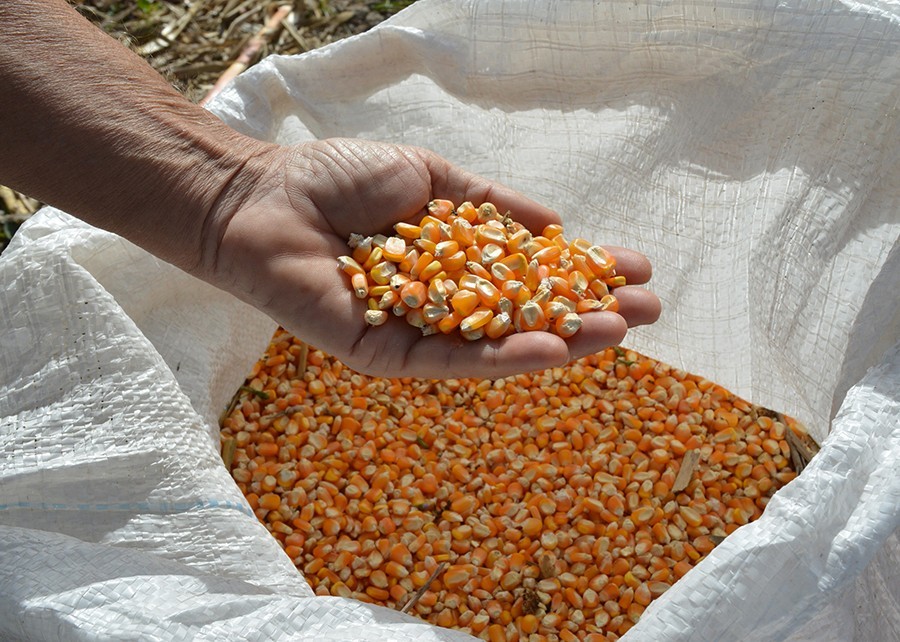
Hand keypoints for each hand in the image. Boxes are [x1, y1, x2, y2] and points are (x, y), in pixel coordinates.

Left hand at [204, 138, 660, 378]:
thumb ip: (491, 204)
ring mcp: (415, 332)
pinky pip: (449, 359)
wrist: (265, 196)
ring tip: (618, 332)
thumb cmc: (341, 178)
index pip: (530, 273)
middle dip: (585, 312)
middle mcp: (441, 303)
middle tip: (647, 312)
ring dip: (560, 341)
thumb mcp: (434, 178)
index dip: (581, 271)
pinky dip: (501, 357)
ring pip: (496, 345)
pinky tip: (551, 348)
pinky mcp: (384, 354)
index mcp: (454, 262)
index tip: (635, 267)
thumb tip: (553, 222)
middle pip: (524, 316)